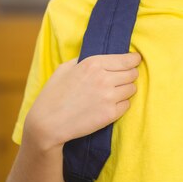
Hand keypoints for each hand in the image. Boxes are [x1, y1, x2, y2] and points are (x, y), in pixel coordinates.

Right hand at [23, 53, 140, 150]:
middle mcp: (104, 78)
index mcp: (93, 63)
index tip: (135, 61)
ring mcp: (109, 97)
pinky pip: (127, 105)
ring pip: (132, 89)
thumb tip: (101, 58)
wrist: (47, 123)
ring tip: (112, 93)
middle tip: (120, 79)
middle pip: (132, 74)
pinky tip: (108, 105)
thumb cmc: (53, 94)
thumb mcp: (65, 68)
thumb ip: (84, 60)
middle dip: (129, 75)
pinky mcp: (110, 114)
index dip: (133, 60)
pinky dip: (121, 104)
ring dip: (125, 90)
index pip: (127, 59)